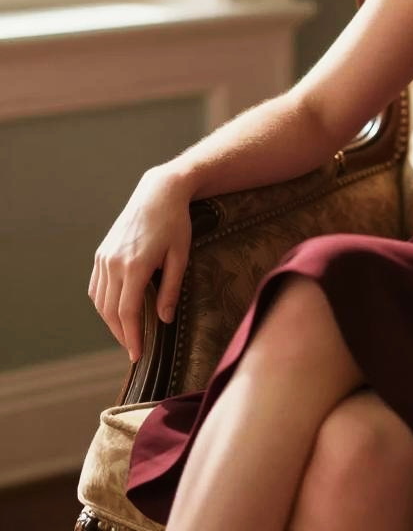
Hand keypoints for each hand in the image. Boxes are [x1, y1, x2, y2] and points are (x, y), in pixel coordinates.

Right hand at [89, 165, 193, 363]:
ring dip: (111, 321)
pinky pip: (96, 287)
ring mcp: (104, 257)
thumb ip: (171, 289)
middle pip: (111, 310)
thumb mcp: (181, 256)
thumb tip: (164, 319)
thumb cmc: (176, 223)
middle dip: (122, 334)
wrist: (159, 193)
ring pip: (100, 301)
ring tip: (127, 333)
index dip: (132, 337)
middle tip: (134, 350)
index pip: (128, 312)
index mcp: (136, 265)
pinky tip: (116, 311)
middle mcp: (114, 263)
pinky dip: (103, 304)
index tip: (137, 355)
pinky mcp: (101, 253)